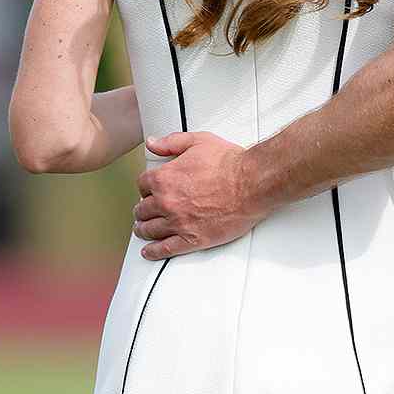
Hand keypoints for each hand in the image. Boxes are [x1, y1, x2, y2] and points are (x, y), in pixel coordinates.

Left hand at [132, 133, 261, 258]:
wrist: (251, 184)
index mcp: (164, 178)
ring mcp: (178, 223)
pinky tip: (149, 251)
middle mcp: (166, 202)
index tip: (149, 191)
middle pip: (142, 210)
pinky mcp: (192, 239)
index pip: (142, 185)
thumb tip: (153, 143)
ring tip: (143, 230)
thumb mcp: (197, 141)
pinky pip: (165, 249)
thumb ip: (171, 142)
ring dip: (143, 230)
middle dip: (142, 210)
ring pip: (149, 230)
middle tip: (145, 212)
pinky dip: (153, 252)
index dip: (146, 188)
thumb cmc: (230, 163)